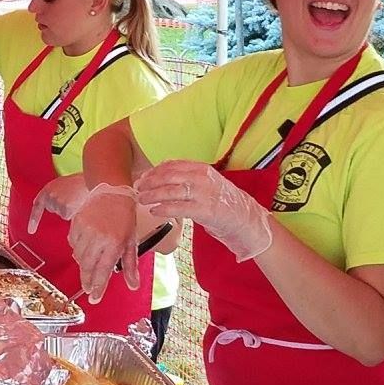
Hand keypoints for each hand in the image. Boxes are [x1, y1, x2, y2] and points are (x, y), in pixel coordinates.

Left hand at [29, 174, 88, 232]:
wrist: (91, 179)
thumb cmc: (81, 181)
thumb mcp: (63, 184)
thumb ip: (55, 193)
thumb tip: (51, 205)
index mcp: (48, 188)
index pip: (37, 205)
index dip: (34, 218)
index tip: (31, 230)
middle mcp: (50, 195)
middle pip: (53, 208)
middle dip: (61, 205)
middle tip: (72, 197)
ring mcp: (57, 203)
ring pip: (62, 213)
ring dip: (69, 209)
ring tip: (77, 198)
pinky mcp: (65, 209)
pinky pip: (68, 216)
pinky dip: (74, 213)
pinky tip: (79, 204)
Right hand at [68, 187, 138, 302]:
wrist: (113, 192)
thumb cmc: (125, 217)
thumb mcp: (131, 242)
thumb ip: (130, 266)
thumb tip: (133, 286)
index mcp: (114, 243)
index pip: (103, 271)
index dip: (97, 287)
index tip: (94, 299)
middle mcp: (99, 238)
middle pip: (87, 267)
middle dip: (87, 281)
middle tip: (88, 289)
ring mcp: (86, 230)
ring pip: (78, 256)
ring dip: (82, 265)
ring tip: (88, 268)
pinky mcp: (77, 223)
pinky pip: (72, 243)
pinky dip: (76, 249)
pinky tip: (84, 250)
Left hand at [136, 160, 271, 261]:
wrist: (246, 219)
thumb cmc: (223, 202)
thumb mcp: (206, 184)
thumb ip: (188, 178)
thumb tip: (162, 178)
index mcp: (201, 168)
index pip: (172, 165)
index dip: (154, 171)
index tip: (142, 177)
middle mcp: (202, 177)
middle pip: (168, 176)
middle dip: (150, 182)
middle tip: (137, 188)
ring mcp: (204, 193)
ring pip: (171, 191)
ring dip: (152, 195)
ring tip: (141, 200)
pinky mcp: (205, 210)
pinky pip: (178, 208)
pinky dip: (163, 208)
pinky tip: (154, 211)